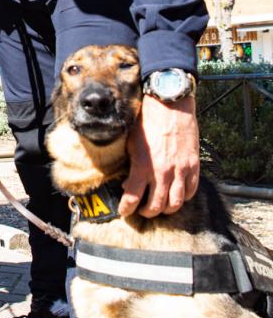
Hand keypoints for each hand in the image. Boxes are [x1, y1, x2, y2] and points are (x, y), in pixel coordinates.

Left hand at [119, 94, 199, 217]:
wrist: (170, 105)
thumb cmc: (146, 121)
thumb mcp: (131, 143)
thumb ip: (130, 166)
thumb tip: (127, 184)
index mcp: (142, 167)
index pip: (132, 199)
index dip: (126, 209)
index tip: (124, 212)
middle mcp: (162, 173)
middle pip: (156, 207)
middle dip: (147, 212)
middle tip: (142, 210)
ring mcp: (180, 170)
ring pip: (175, 204)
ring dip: (166, 209)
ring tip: (160, 205)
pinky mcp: (193, 166)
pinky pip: (190, 191)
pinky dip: (183, 197)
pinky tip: (176, 194)